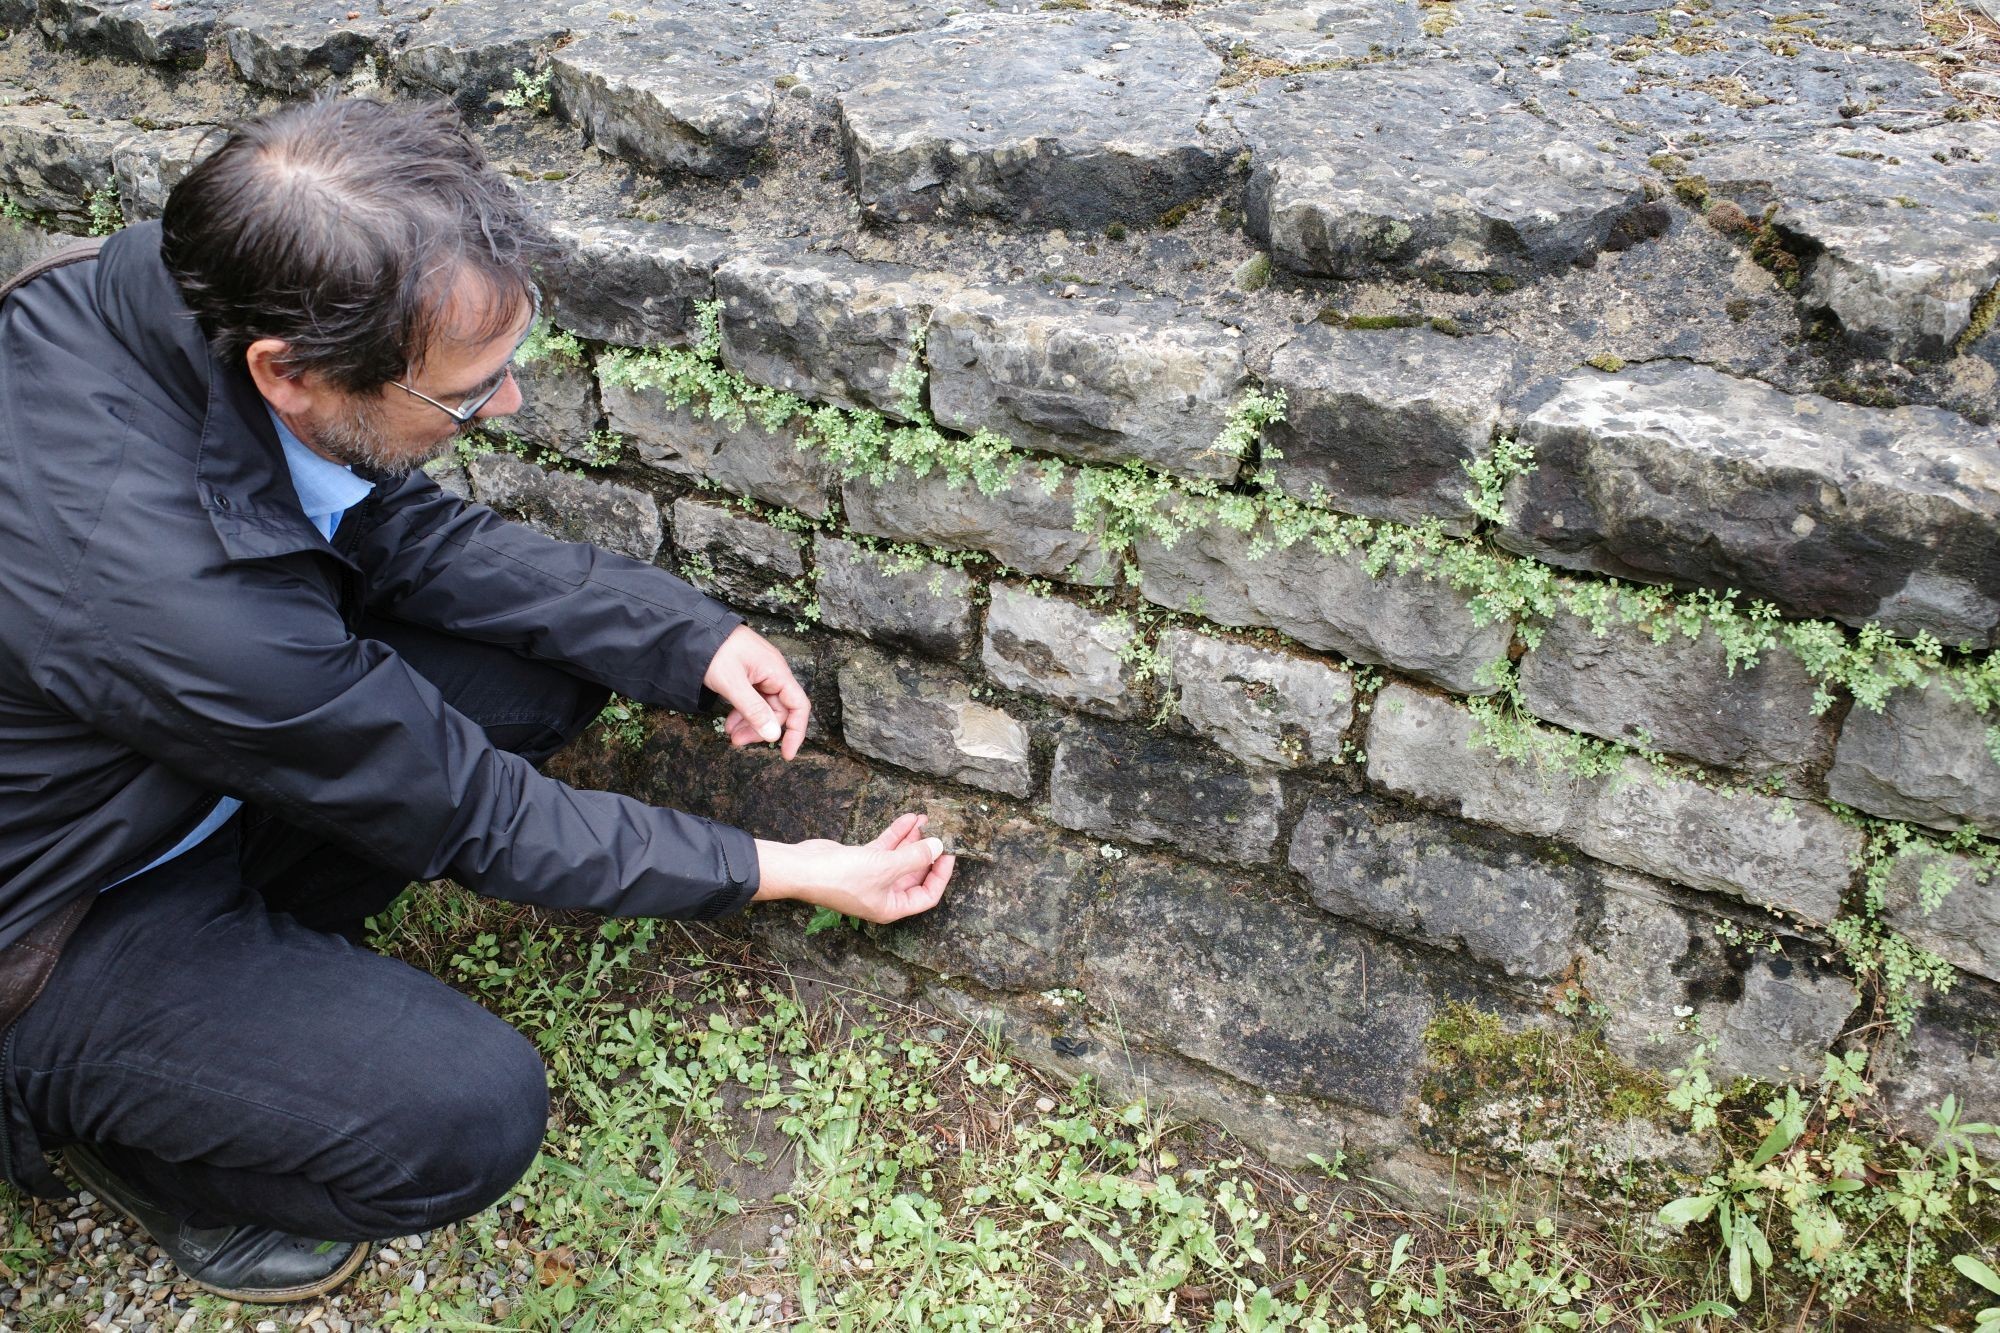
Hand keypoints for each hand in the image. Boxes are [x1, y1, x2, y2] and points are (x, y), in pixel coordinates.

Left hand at [702, 624, 809, 759]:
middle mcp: (773, 672)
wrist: (693, 628)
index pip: (798, 706)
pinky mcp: (748, 675)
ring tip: (730, 734)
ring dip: (749, 723)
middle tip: (738, 741)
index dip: (796, 731)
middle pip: (778, 710)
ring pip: (764, 707)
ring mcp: (761, 673)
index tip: (786, 754)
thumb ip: (753, 710)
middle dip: (760, 729)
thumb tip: (773, 735)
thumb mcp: (732, 683)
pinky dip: (742, 713)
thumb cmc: (714, 650)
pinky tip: (729, 722)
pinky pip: (752, 699)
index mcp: (776, 671)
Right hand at [752, 813, 955, 924]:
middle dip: (928, 852)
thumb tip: (939, 846)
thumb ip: (915, 857)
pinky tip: (908, 819)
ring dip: (913, 839)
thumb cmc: (843, 877)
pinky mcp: (861, 861)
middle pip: (915, 874)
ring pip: (900, 857)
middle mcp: (884, 895)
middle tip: (940, 831)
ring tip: (926, 818)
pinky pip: (885, 848)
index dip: (941, 875)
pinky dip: (896, 834)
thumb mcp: (886, 867)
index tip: (950, 853)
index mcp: (892, 906)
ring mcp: (872, 877)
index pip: (927, 895)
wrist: (803, 868)